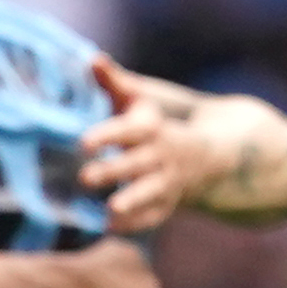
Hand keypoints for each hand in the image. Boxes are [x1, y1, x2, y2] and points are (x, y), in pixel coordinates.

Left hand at [78, 60, 222, 233]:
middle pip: (137, 163)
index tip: (83, 143)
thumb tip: (92, 59)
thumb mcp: (137, 101)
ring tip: (110, 209)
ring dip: (132, 201)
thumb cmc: (153, 126)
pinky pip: (154, 216)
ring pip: (150, 192)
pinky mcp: (166, 203)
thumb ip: (114, 84)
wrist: (204, 157)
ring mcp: (165, 181)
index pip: (130, 131)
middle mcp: (159, 156)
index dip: (108, 135)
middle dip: (114, 170)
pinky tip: (110, 228)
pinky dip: (136, 223)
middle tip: (84, 177)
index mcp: (150, 129)